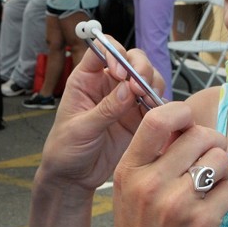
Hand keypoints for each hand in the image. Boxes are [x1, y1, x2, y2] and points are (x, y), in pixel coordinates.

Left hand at [36, 36, 160, 190]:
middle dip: (141, 68)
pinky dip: (161, 104)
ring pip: (148, 78)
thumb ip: (104, 109)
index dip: (115, 53)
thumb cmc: (65, 149)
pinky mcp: (138, 117)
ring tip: (150, 101)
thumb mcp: (81, 129)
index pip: (102, 49)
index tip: (120, 72)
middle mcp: (108, 84)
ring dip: (153, 84)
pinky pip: (156, 103)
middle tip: (141, 87)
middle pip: (132, 59)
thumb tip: (126, 90)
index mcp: (86, 79)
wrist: (74, 177)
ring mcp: (125, 99)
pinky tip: (158, 114)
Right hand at [98, 104, 227, 226]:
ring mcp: (178, 204)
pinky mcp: (203, 223)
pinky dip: (226, 196)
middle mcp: (151, 183)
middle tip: (208, 159)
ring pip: (220, 159)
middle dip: (212, 143)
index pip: (159, 119)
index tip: (189, 125)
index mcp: (130, 170)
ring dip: (221, 170)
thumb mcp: (130, 189)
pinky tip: (211, 209)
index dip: (183, 113)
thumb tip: (188, 126)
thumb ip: (154, 156)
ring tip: (207, 187)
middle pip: (200, 135)